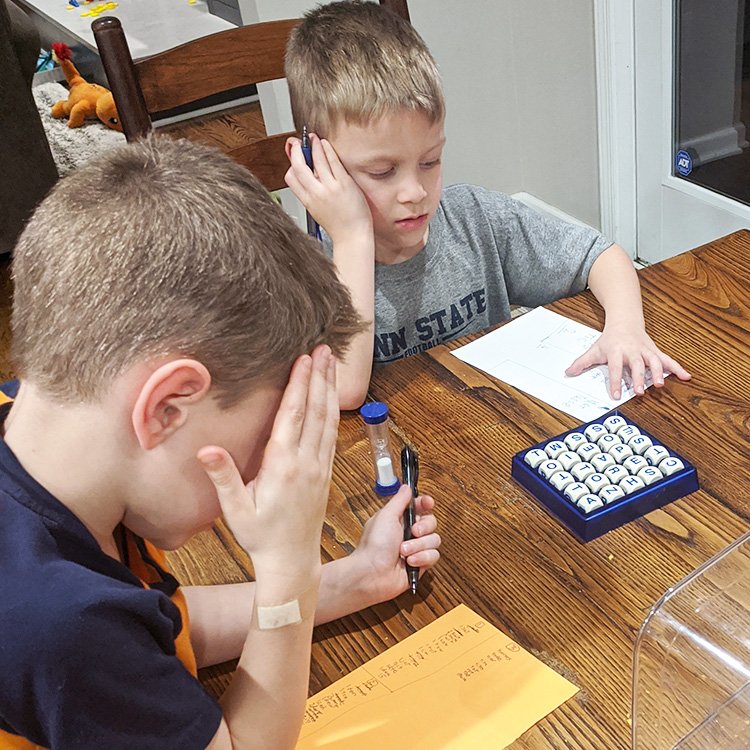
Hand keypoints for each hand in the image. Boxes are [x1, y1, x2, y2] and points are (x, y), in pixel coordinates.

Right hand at [198, 345, 337, 592]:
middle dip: (320, 377)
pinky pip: (333, 434)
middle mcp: (307, 462)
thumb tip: (207, 449)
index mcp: (284, 466)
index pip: (294, 416)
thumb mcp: (236, 511)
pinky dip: (334, 411)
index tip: (303, 359)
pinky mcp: (326, 473)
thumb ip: (223, 478)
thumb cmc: (260, 537)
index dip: (299, 385)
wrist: (292, 562)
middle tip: (325, 348)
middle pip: (317, 411)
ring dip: (331, 389)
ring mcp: (320, 467)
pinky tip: (333, 399)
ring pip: (329, 420)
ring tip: (332, 364)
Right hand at [285, 133, 371, 244]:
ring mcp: (330, 188)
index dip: (290, 165)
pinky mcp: (344, 184)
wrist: (353, 237)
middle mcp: (316, 194)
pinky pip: (333, 161)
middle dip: (296, 150)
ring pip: (316, 160)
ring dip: (312, 145)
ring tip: (313, 138)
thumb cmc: (339, 226)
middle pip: (298, 166)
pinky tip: (325, 144)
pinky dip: (327, 150)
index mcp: (307, 201)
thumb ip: (311, 195)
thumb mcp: (317, 211)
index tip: (294, 156)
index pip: (291, 178)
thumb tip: (308, 178)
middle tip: (297, 142)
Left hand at [349, 485, 440, 601]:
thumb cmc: (374, 545)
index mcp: (399, 519)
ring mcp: (416, 549)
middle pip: (432, 522)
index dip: (426, 503)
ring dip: (419, 546)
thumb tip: (406, 487)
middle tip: (413, 531)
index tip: (428, 503)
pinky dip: (422, 558)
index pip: (420, 506)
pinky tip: (409, 562)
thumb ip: (399, 501)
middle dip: (424, 527)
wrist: (371, 574)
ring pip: (434, 540)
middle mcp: (409, 533)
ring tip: (403, 551)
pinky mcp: (420, 564)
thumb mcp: (386, 516)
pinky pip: (433, 556)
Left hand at [565, 321, 690, 398]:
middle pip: (637, 364)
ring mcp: (645, 350)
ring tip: (661, 385)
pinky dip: (677, 367)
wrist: (625, 321)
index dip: (615, 381)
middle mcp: (632, 350)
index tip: (616, 395)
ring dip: (658, 372)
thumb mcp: (594, 349)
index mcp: (616, 351)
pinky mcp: (655, 351)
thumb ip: (582, 362)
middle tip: (640, 392)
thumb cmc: (609, 339)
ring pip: (654, 360)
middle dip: (639, 378)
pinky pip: (668, 359)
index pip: (615, 367)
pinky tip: (686, 376)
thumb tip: (568, 372)